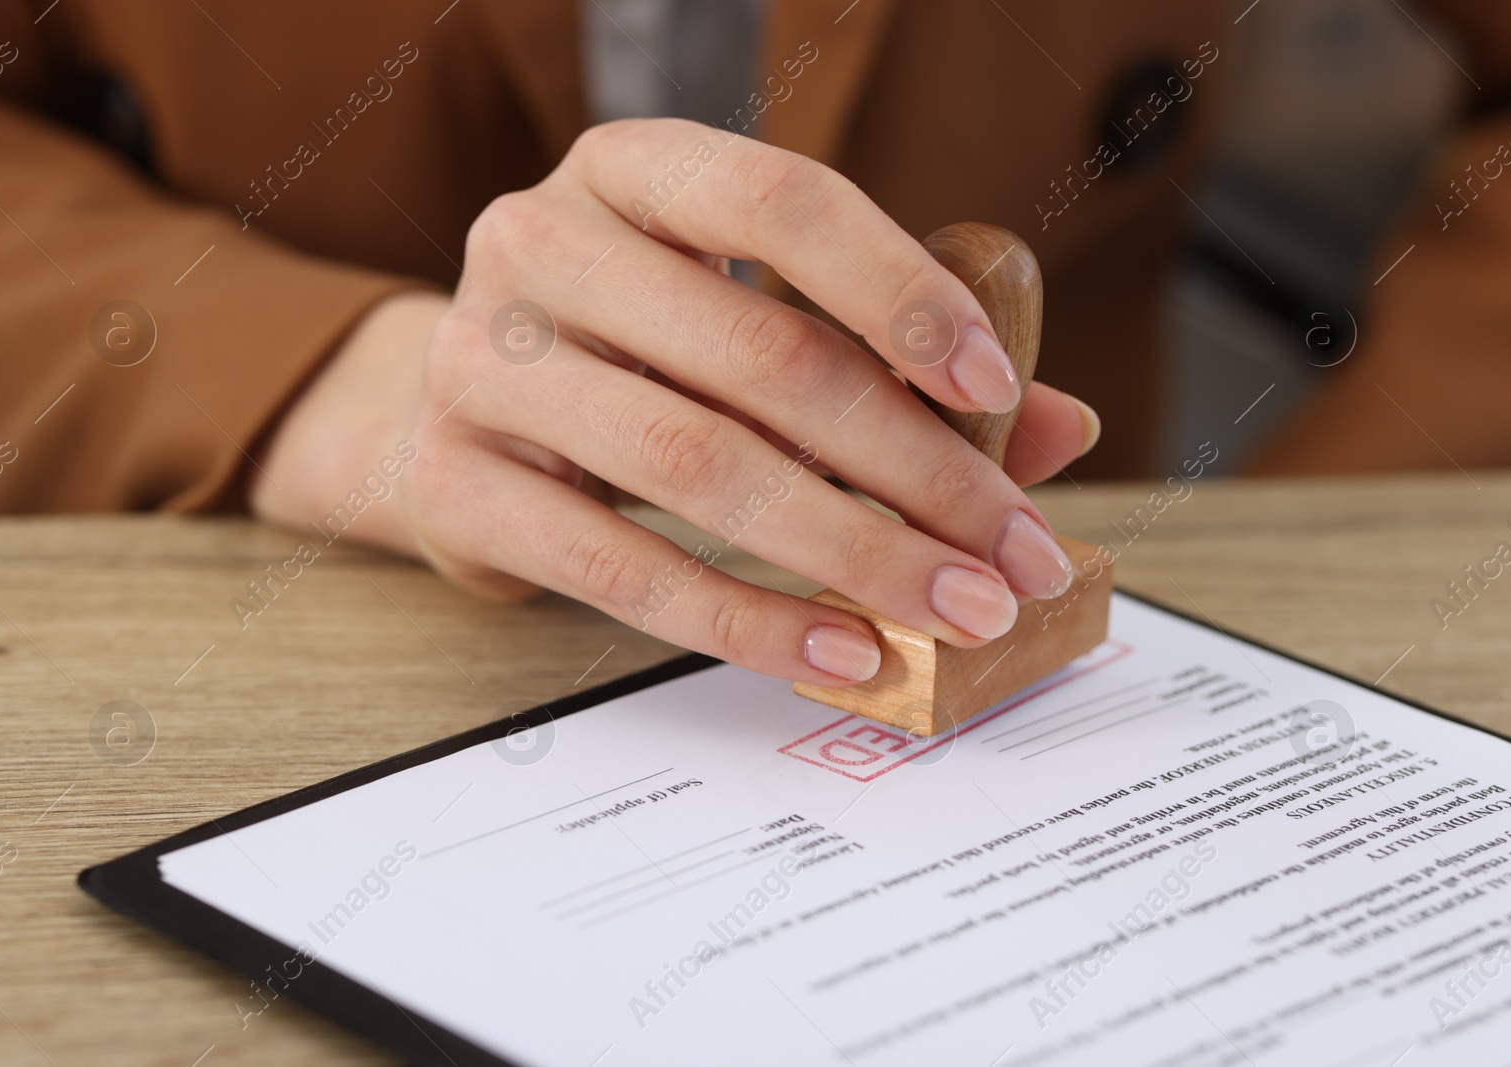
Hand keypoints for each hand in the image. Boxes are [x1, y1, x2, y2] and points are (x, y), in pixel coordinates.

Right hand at [256, 119, 1100, 686]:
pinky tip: (842, 652)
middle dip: (913, 468)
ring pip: (697, 465)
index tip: (996, 391)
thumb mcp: (748, 321)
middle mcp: (541, 242)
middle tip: (1011, 554)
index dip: (899, 293)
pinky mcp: (452, 482)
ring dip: (852, 552)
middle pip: (759, 356)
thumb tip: (1058, 430)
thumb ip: (892, 361)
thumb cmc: (634, 357)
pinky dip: (748, 620)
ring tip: (952, 610)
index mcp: (630, 170)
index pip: (780, 202)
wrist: (455, 418)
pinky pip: (621, 568)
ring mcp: (480, 361)